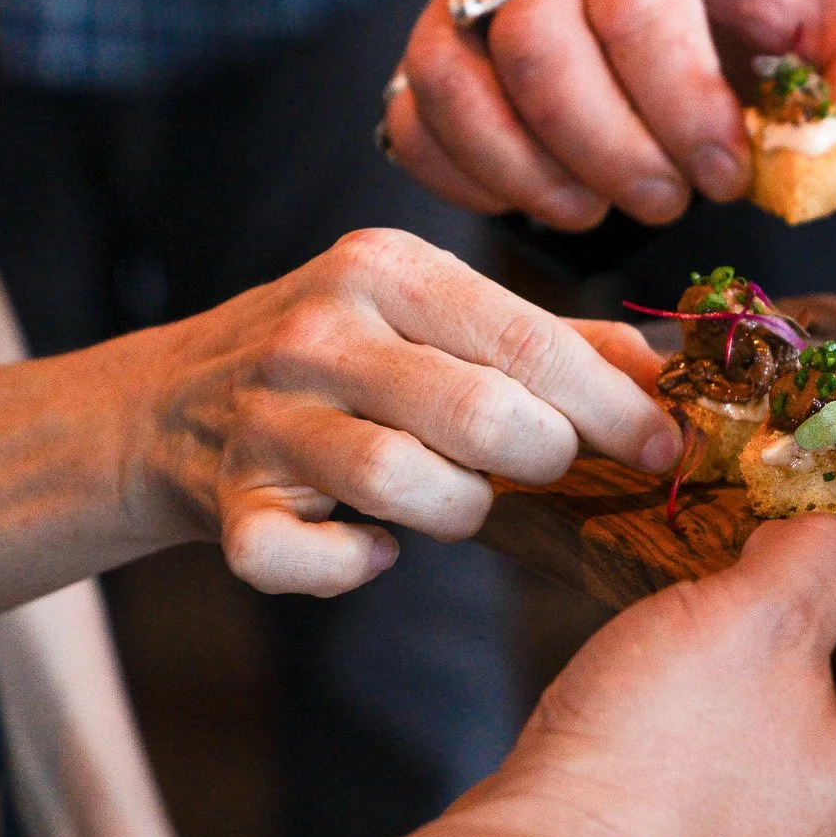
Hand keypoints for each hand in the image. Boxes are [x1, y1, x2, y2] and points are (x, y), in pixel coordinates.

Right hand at [64, 517, 835, 836]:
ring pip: (802, 761)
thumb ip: (823, 558)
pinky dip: (711, 756)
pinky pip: (738, 803)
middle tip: (776, 587)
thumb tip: (832, 542)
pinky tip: (666, 713)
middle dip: (830, 650)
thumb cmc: (655, 768)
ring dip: (762, 701)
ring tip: (709, 644)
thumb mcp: (758, 613)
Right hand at [137, 227, 680, 594]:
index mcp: (386, 268)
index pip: (527, 340)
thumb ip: (553, 338)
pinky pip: (300, 559)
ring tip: (457, 499)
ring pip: (401, 482)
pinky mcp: (227, 502)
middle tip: (545, 467)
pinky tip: (373, 548)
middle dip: (542, 457)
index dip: (611, 405)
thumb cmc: (344, 357)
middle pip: (480, 414)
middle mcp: (321, 330)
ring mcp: (266, 416)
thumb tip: (667, 373)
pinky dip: (349, 568)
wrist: (168, 403)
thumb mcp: (436, 314)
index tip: (662, 445)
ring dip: (458, 511)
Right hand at [386, 0, 835, 228]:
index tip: (729, 176)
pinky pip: (411, 115)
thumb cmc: (781, 13)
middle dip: (611, 150)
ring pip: (455, 80)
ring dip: (531, 174)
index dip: (680, 111)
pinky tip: (541, 202)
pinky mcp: (439, 43)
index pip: (637, 1)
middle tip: (671, 200)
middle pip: (537, 44)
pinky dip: (465, 180)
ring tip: (601, 209)